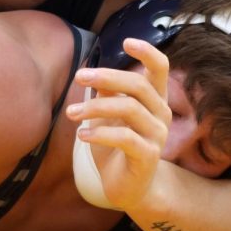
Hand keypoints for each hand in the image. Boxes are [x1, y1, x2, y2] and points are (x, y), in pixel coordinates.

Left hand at [65, 38, 170, 210]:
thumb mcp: (107, 117)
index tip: (126, 41)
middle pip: (139, 85)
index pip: (160, 68)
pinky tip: (81, 135)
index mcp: (154, 100)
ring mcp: (157, 136)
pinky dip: (100, 133)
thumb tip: (95, 74)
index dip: (147, 52)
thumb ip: (107, 95)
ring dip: (95, 107)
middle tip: (79, 77)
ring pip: (129, 109)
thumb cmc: (116, 148)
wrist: (128, 189)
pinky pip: (125, 138)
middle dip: (107, 77)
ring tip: (70, 113)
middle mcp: (160, 114)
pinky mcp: (148, 157)